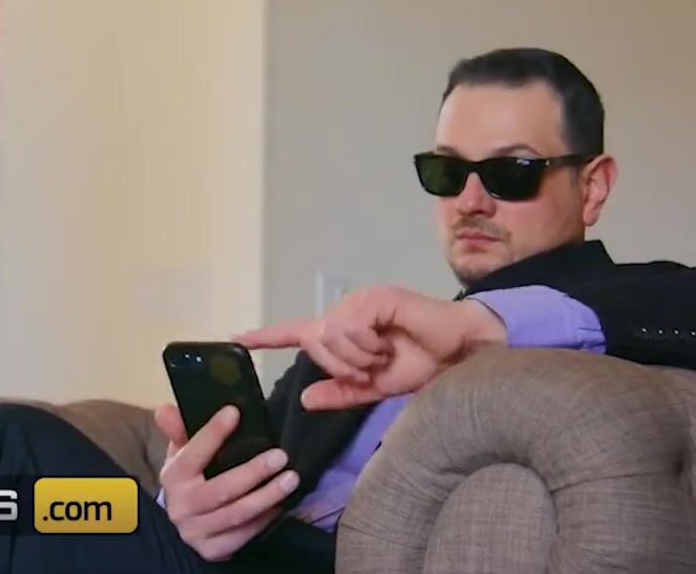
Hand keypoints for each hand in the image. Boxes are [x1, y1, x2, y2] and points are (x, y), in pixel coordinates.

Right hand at [155, 404, 299, 561]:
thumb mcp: (181, 452)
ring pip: (235, 515)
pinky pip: (242, 537)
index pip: (193, 453)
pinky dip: (263, 520)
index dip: (212, 433)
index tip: (234, 413)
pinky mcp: (212, 550)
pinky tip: (280, 504)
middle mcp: (182, 505)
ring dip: (266, 497)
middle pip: (220, 489)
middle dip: (252, 472)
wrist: (181, 521)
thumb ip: (179, 429)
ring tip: (290, 479)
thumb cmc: (188, 478)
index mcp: (174, 476)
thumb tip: (166, 410)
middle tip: (279, 456)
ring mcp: (196, 531)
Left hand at [234, 286, 506, 409]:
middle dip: (339, 366)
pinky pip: (351, 326)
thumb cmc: (421, 364)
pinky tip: (388, 343)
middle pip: (315, 341)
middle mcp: (347, 312)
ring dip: (356, 358)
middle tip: (369, 370)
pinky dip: (367, 345)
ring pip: (331, 335)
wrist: (458, 354)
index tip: (237, 338)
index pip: (298, 332)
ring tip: (383, 356)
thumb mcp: (375, 388)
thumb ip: (340, 393)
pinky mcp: (377, 297)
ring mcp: (361, 301)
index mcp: (344, 331)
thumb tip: (305, 399)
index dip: (267, 336)